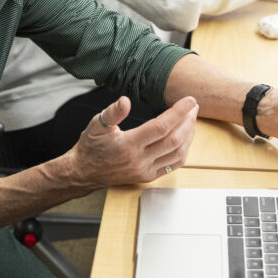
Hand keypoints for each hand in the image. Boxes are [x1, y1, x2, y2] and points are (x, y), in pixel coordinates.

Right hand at [67, 96, 198, 186]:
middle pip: (174, 140)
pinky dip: (183, 150)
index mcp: (128, 145)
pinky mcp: (148, 176)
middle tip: (193, 107)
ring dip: (189, 136)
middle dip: (188, 122)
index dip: (178, 112)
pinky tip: (185, 139)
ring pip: (177, 154)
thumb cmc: (91, 147)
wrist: (84, 172)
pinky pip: (173, 165)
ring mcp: (145, 170)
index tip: (189, 101)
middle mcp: (139, 160)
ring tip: (191, 120)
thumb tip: (125, 101)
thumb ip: (112, 113)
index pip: (161, 127)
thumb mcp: (96, 125)